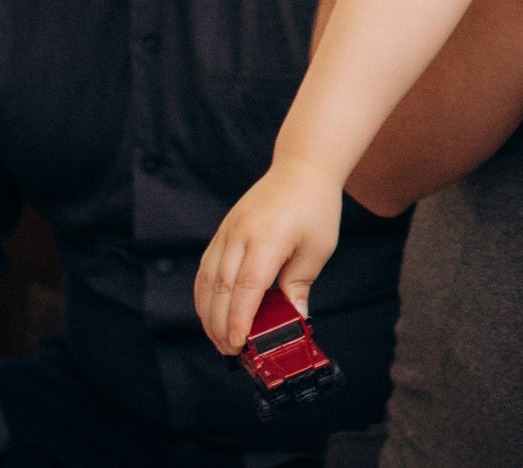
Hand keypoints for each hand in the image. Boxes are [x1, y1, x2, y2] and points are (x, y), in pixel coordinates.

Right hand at [196, 158, 343, 351]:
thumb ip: (300, 285)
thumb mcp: (318, 248)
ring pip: (207, 282)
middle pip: (221, 289)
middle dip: (221, 325)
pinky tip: (211, 313)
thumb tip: (294, 320)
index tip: (238, 345)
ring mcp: (226, 233)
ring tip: (220, 340)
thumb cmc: (314, 208)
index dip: (239, 319)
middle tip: (230, 352)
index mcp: (267, 238)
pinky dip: (205, 296)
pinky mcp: (221, 233)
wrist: (300, 169)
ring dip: (209, 315)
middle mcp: (240, 235)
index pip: (247, 287)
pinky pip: (205, 270)